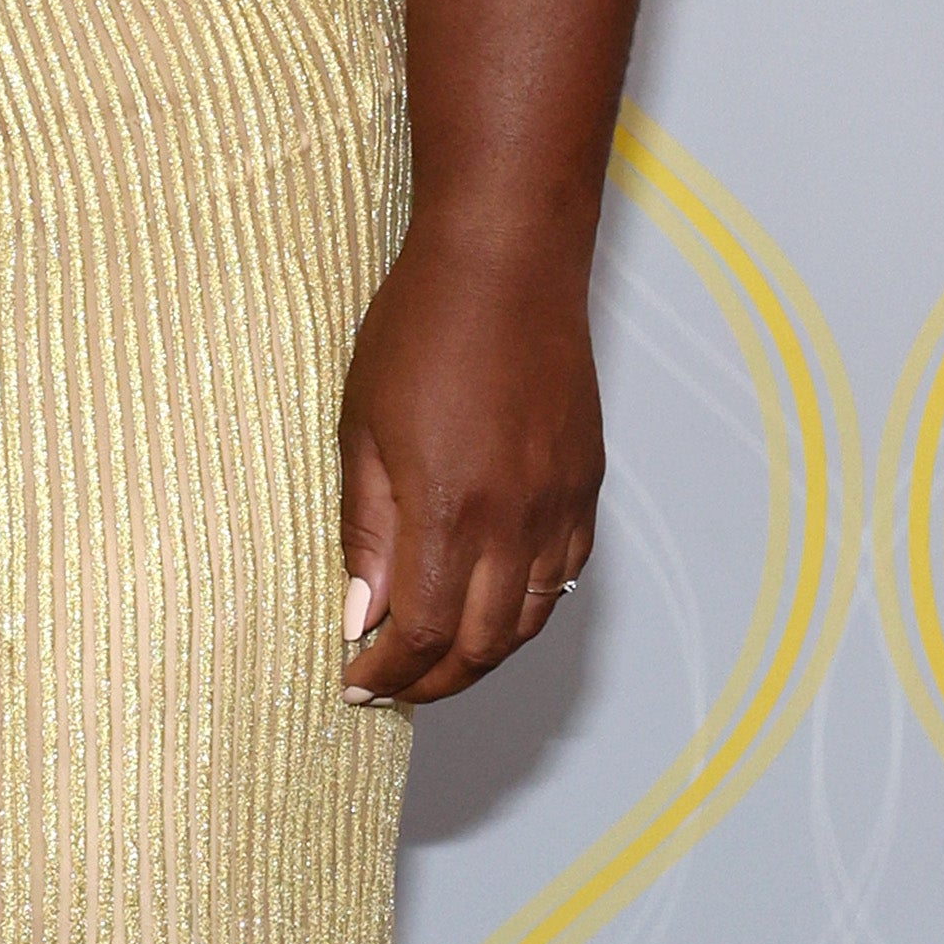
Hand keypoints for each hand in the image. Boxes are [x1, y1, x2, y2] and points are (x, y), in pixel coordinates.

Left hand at [338, 224, 601, 706]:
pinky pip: (563, 574)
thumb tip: (360, 615)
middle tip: (390, 683)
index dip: (389, 671)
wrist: (507, 260)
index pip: (425, 632)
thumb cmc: (421, 327)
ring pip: (530, 620)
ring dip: (481, 653)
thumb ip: (365, 531)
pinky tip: (490, 603)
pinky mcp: (586, 483)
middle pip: (482, 644)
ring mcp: (560, 504)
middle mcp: (516, 520)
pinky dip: (525, 608)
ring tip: (436, 656)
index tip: (357, 681)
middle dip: (432, 680)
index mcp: (451, 510)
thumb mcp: (362, 429)